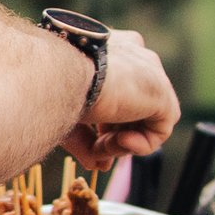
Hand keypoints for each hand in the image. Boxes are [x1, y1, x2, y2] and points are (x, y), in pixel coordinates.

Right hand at [62, 28, 180, 171]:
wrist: (58, 76)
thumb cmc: (53, 87)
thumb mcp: (69, 115)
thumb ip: (86, 140)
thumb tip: (98, 165)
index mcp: (111, 49)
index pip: (121, 89)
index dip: (107, 121)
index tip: (90, 135)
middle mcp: (134, 55)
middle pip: (135, 108)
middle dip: (114, 134)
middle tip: (95, 148)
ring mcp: (151, 72)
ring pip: (146, 121)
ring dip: (121, 143)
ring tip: (100, 146)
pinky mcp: (162, 92)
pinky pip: (160, 130)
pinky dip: (139, 146)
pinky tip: (118, 142)